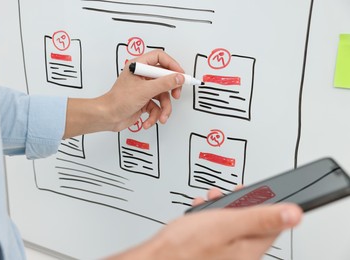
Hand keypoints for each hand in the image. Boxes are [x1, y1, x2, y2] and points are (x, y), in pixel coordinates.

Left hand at [63, 50, 184, 137]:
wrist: (108, 117)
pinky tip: (148, 121)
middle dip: (171, 90)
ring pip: (162, 96)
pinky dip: (155, 115)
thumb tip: (179, 77)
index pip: (160, 58)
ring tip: (161, 117)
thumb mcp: (145, 90)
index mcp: (139, 66)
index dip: (172, 65)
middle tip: (175, 96)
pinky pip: (157, 107)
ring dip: (163, 109)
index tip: (181, 75)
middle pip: (165, 78)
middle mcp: (142, 76)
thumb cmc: (118, 101)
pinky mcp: (144, 101)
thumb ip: (164, 83)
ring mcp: (144, 89)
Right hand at [108, 188, 302, 259]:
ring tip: (214, 199)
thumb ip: (260, 217)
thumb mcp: (226, 223)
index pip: (275, 226)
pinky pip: (219, 229)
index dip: (271, 205)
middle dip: (244, 203)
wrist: (158, 257)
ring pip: (234, 224)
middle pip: (253, 223)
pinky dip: (213, 216)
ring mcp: (225, 253)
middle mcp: (240, 254)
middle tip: (236, 193)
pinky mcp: (211, 249)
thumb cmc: (186, 245)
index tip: (265, 192)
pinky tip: (202, 211)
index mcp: (250, 249)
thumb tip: (294, 214)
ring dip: (226, 207)